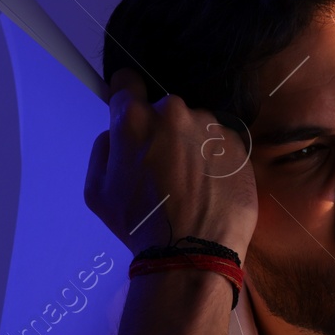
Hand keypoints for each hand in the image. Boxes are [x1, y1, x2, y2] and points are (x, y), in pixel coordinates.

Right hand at [84, 68, 257, 258]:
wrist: (193, 252)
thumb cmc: (141, 226)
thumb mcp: (97, 191)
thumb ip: (103, 149)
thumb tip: (115, 133)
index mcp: (134, 118)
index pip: (127, 82)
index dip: (125, 95)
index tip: (128, 107)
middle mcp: (174, 112)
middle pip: (164, 109)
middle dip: (161, 131)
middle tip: (162, 168)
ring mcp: (210, 126)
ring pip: (195, 126)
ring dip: (191, 145)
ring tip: (190, 184)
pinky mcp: (238, 144)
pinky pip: (221, 143)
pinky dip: (215, 160)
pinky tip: (210, 188)